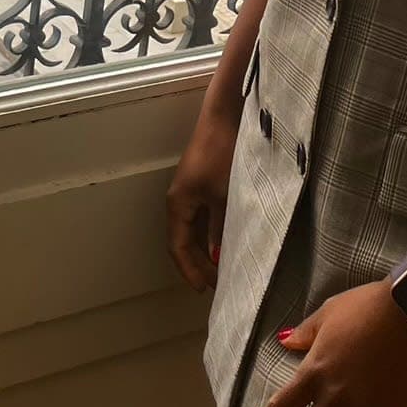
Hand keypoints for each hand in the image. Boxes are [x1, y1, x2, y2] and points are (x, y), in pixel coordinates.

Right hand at [166, 101, 239, 292]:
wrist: (226, 116)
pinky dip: (212, 233)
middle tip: (218, 284)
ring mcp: (191, 191)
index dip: (189, 271)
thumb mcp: (225, 196)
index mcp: (178, 204)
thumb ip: (220, 228)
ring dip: (206, 249)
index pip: (178, 248)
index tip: (202, 290)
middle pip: (184, 241)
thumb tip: (215, 257)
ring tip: (224, 267)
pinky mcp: (203, 182)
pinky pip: (203, 217)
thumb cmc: (223, 154)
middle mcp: (180, 200)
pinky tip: (228, 239)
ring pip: (194, 230)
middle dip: (198, 264)